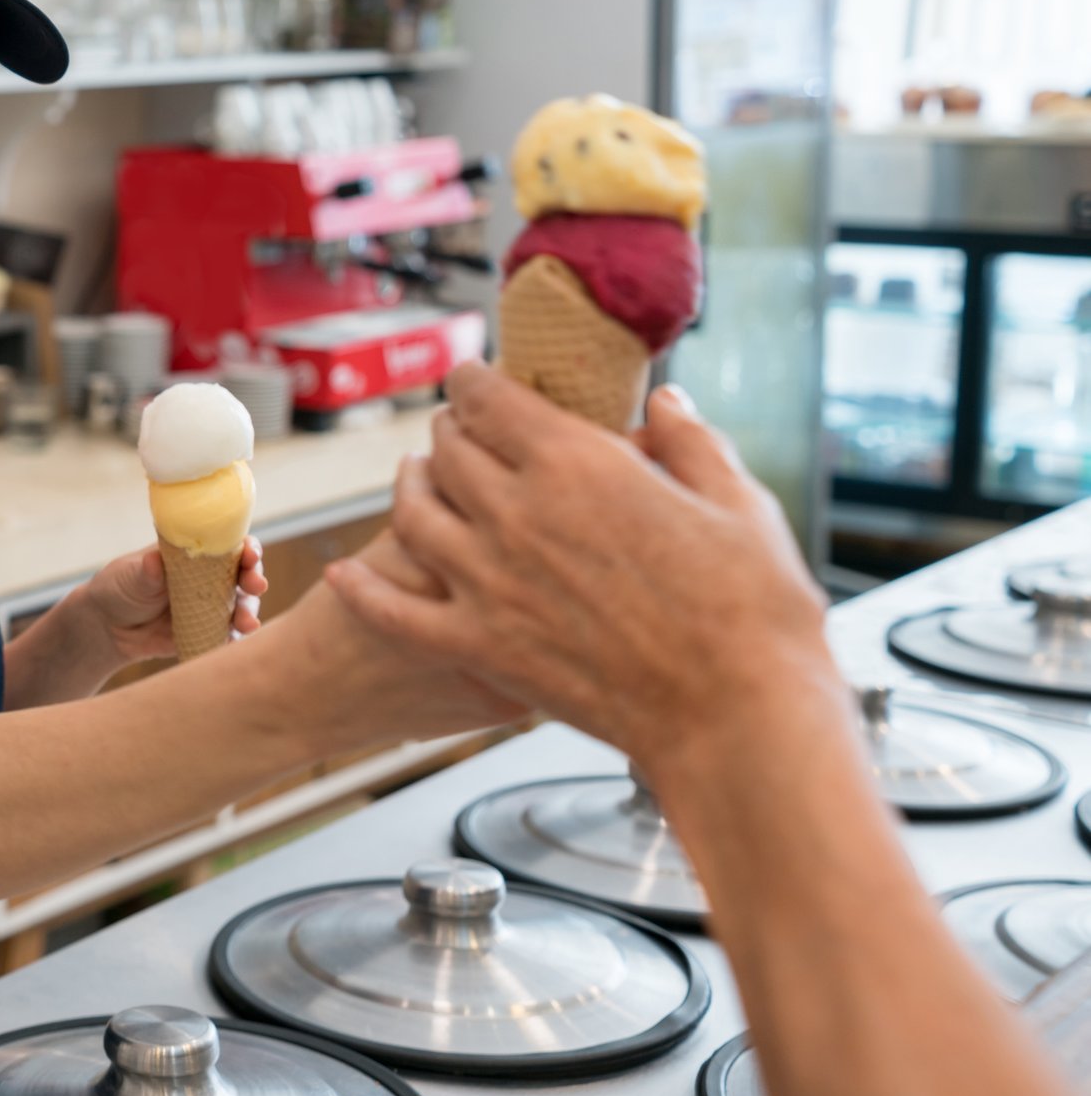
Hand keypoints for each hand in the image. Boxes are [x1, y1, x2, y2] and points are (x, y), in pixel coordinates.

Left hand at [80, 538, 266, 663]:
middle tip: (256, 586)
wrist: (108, 627)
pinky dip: (235, 640)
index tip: (250, 554)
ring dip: (249, 613)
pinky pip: (227, 637)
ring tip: (246, 624)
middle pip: (244, 576)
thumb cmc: (120, 587)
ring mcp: (211, 607)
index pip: (229, 546)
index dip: (245, 548)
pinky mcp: (207, 634)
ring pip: (241, 607)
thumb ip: (145, 571)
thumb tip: (153, 561)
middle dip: (254, 579)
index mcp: (196, 555)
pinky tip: (236, 642)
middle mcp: (210, 578)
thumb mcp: (129, 575)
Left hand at [324, 362, 835, 776]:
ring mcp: (488, 582)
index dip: (475, 382)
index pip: (491, 399)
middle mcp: (516, 513)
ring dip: (408, 488)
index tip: (474, 380)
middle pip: (448, 451)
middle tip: (455, 431)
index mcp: (576, 463)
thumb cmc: (753, 613)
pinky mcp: (478, 645)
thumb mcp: (737, 503)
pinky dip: (361, 588)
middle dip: (450, 432)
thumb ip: (690, 442)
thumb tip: (665, 402)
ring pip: (411, 514)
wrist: (737, 715)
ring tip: (413, 479)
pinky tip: (342, 575)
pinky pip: (394, 610)